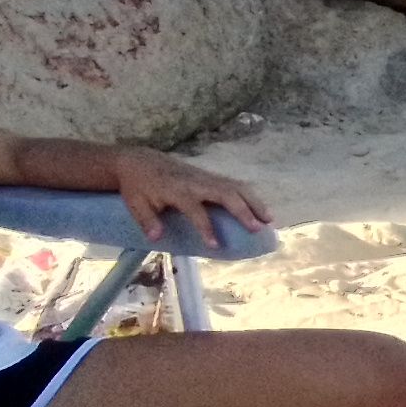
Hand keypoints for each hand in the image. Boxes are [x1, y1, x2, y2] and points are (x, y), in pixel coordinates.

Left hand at [110, 148, 268, 250]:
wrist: (139, 161)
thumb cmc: (137, 187)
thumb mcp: (136, 205)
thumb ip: (147, 221)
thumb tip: (156, 238)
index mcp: (178, 190)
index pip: (196, 210)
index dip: (206, 228)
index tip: (216, 246)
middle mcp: (196, 182)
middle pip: (226, 194)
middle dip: (244, 211)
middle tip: (258, 228)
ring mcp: (205, 177)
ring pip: (236, 187)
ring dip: (254, 202)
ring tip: (269, 219)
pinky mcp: (210, 176)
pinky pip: (235, 185)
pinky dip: (251, 196)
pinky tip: (260, 209)